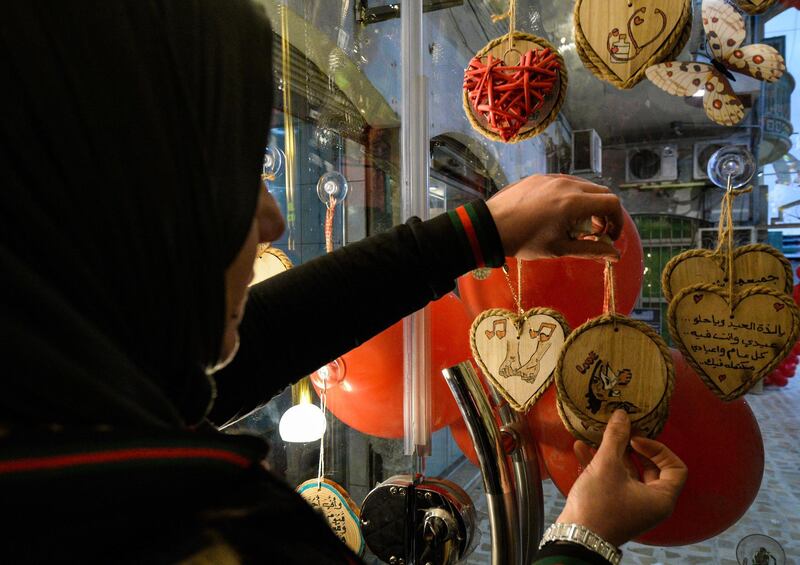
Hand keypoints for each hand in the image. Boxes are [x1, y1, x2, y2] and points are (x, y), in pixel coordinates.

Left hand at [485, 174, 623, 260]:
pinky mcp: (539, 177)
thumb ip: (591, 250)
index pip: (611, 203)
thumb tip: (615, 255)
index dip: (617, 221)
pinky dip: (571, 197)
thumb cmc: (524, 241)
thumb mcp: (560, 249)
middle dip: (603, 213)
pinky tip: (556, 213)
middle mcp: (566, 184)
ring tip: (574, 224)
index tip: (609, 237)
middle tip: (593, 232)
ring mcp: (552, 178)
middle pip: (600, 192)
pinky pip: (564, 183)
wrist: (490, 227)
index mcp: (574, 202)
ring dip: (588, 204)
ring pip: (583, 186)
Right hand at [556, 410, 687, 546]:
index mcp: (660, 497)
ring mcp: (632, 504)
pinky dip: (602, 465)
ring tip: (598, 437)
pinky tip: (581, 449)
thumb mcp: (607, 466)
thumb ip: (616, 438)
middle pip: (651, 468)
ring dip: (613, 453)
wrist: (576, 537)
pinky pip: (614, 480)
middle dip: (632, 448)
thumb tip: (622, 414)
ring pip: (629, 472)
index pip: (675, 467)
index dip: (658, 449)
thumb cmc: (599, 505)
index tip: (636, 440)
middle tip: (620, 433)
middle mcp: (651, 502)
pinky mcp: (614, 505)